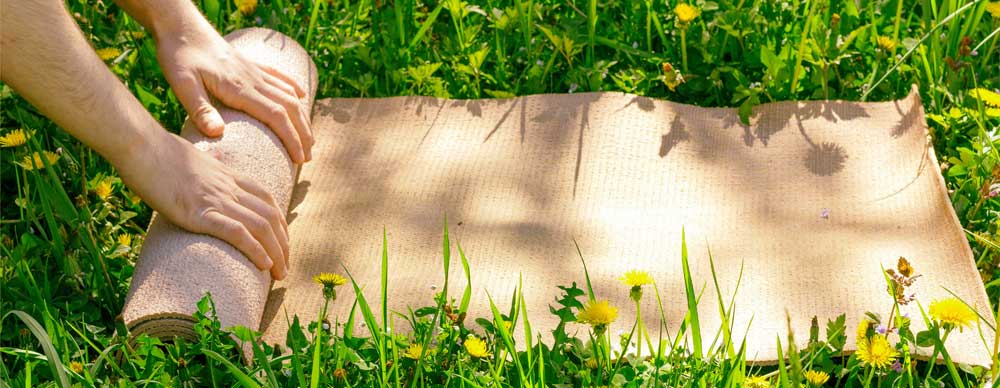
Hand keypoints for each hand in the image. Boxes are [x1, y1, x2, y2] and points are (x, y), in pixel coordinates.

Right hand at [119, 131, 289, 279]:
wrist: (141, 145)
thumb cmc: (157, 153)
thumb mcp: (191, 160)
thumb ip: (206, 171)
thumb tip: (206, 175)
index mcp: (228, 175)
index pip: (268, 200)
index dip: (279, 224)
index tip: (282, 243)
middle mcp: (229, 187)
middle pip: (270, 217)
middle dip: (283, 245)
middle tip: (285, 267)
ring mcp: (216, 199)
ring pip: (260, 227)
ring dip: (276, 253)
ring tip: (280, 274)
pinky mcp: (200, 212)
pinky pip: (237, 232)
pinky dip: (255, 250)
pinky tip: (264, 265)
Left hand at [155, 24, 312, 162]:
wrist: (181, 26)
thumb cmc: (179, 57)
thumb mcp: (182, 85)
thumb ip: (200, 110)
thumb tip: (217, 134)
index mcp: (239, 88)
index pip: (276, 116)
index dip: (291, 138)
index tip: (299, 158)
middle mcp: (253, 79)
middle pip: (290, 108)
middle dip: (303, 133)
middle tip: (308, 157)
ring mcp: (254, 71)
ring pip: (289, 94)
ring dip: (302, 117)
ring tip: (308, 137)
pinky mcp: (251, 64)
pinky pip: (279, 77)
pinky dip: (294, 88)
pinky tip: (302, 97)